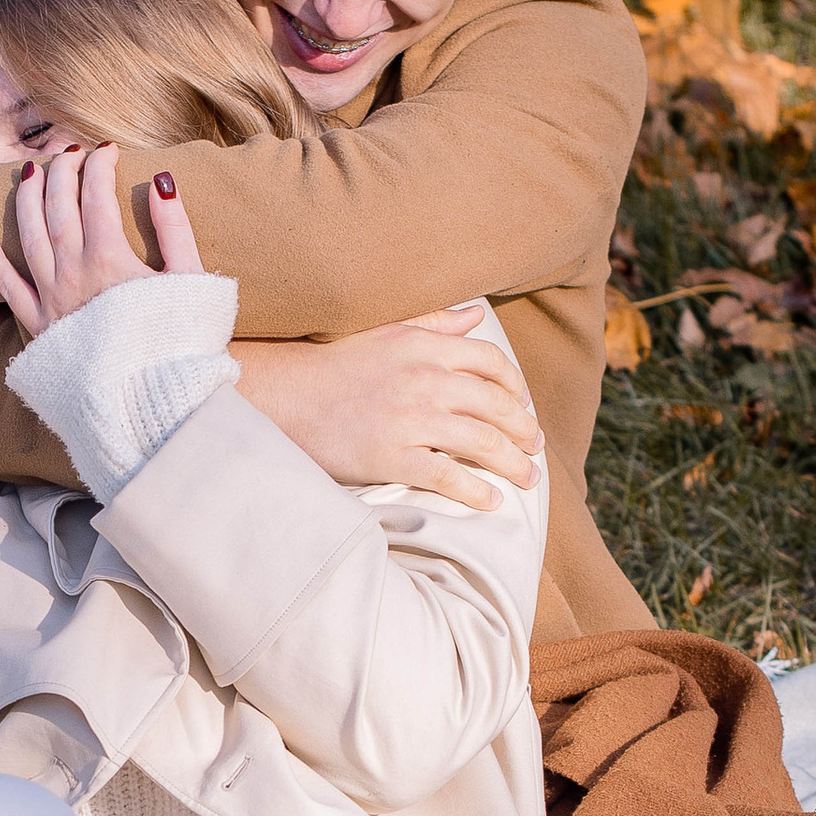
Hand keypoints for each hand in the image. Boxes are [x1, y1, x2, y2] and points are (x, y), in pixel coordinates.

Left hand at [0, 148, 204, 338]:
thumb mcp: (190, 278)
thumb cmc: (181, 340)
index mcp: (110, 257)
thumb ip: (174, 227)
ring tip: (28, 173)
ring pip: (28, 235)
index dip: (101, 165)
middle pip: (57, 206)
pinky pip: (8, 288)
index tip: (108, 150)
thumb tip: (160, 180)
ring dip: (26, 199)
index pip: (96, 193)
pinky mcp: (41, 327)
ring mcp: (51, 298)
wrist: (156, 400)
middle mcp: (73, 272)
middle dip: (62, 171)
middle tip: (70, 152)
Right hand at [232, 309, 540, 508]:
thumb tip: (476, 315)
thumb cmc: (330, 367)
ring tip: (527, 478)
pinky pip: (448, 477)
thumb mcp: (382, 331)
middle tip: (533, 448)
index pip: (490, 361)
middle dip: (524, 429)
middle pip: (496, 405)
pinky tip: (492, 501)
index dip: (515, 385)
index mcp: (423, 346)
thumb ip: (433, 323)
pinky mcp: (392, 457)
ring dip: (513, 464)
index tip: (523, 406)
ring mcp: (410, 419)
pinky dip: (477, 491)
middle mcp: (424, 379)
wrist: (281, 399)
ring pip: (482, 442)